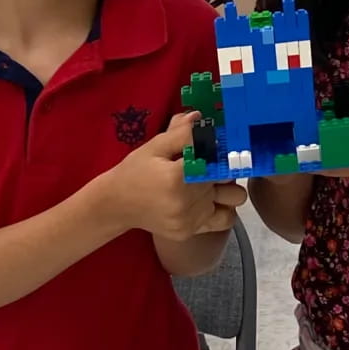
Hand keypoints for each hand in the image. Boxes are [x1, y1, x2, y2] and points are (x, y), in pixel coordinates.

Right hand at [105, 111, 246, 240]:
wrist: (116, 204)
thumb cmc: (135, 171)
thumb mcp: (155, 146)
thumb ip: (181, 133)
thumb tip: (200, 117)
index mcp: (176, 177)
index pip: (216, 160)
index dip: (220, 152)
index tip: (215, 148)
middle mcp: (185, 202)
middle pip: (226, 179)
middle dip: (221, 169)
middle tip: (208, 164)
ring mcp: (189, 221)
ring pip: (232, 199)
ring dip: (225, 189)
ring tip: (208, 183)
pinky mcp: (190, 232)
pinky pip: (225, 219)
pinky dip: (222, 207)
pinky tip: (208, 199)